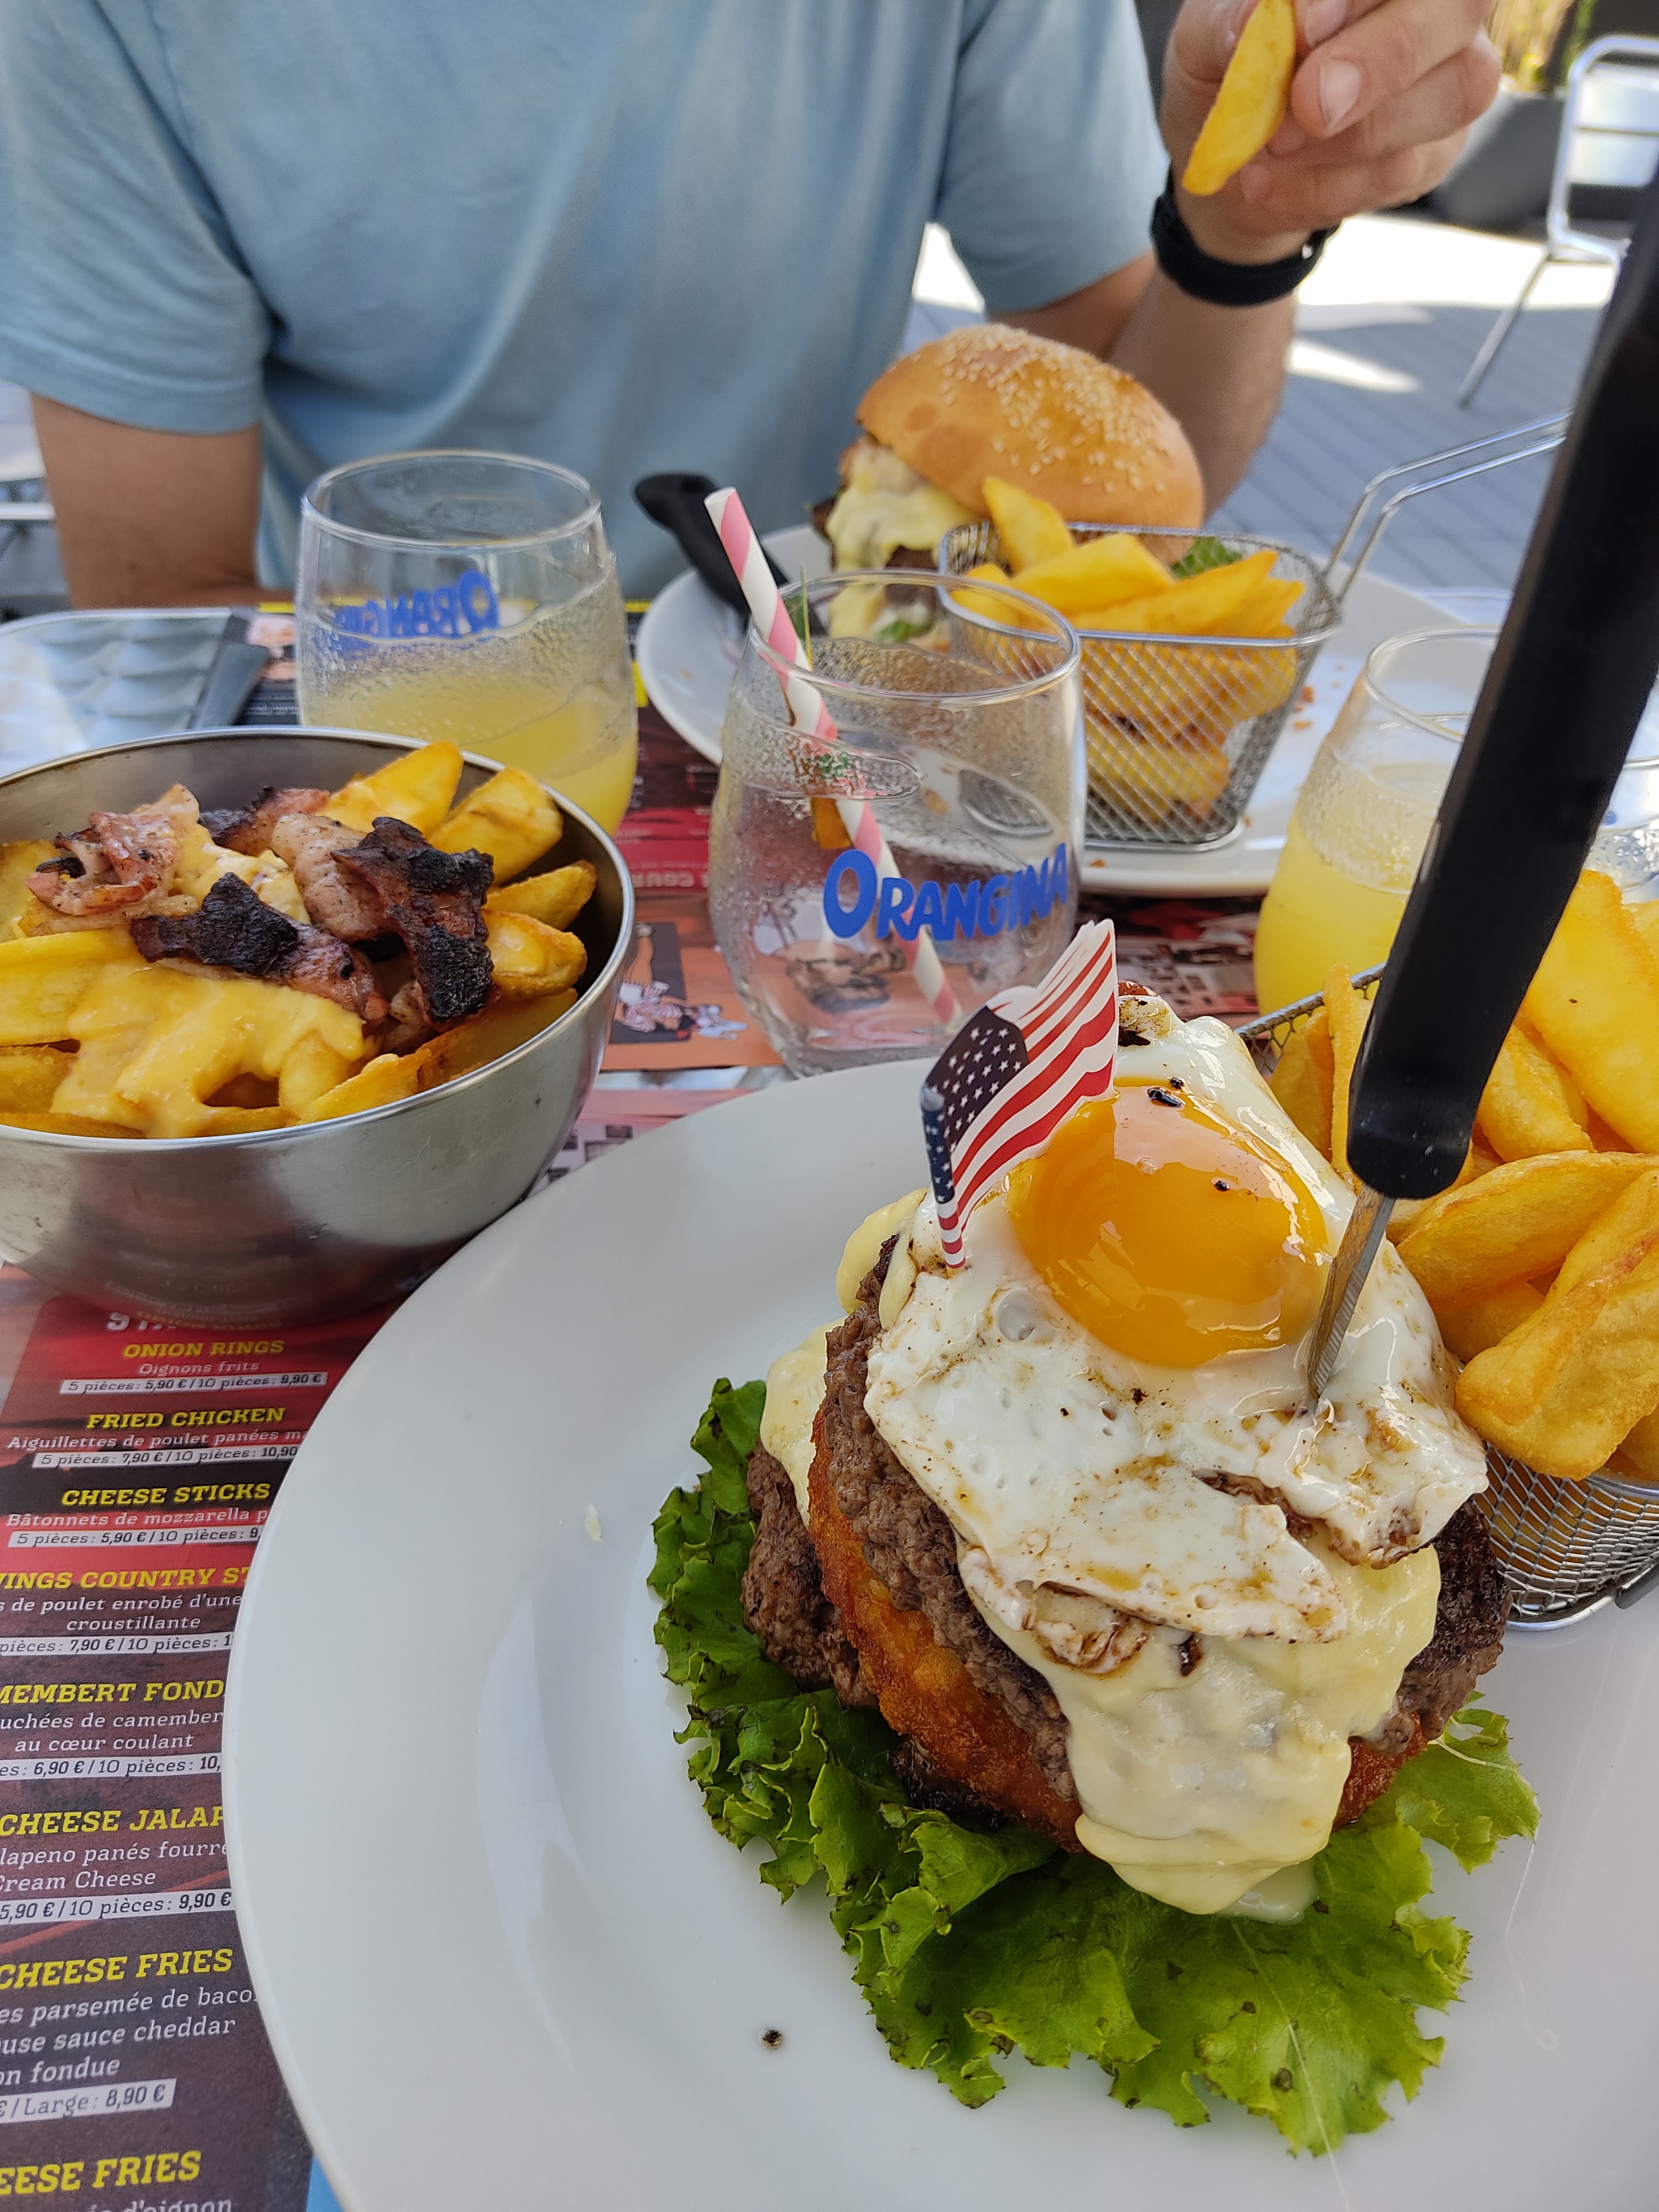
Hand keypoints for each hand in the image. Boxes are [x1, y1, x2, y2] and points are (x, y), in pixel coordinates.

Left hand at [1161, 0, 1500, 263]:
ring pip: (1451, 93)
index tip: (1304, 28)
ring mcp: (1451, 76)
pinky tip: (1274, 182)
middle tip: (1306, 106)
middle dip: (1381, 59)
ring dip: (1350, 136)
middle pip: (1461, 6)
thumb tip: (1258, 15)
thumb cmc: (1229, 73)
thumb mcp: (1204, 40)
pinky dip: (1328, 185)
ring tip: (1269, 150)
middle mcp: (1436, 8)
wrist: (1234, 163)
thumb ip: (1229, 21)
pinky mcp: (1437, 151)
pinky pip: (1405, 169)